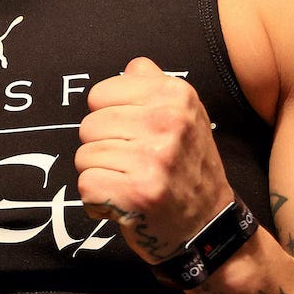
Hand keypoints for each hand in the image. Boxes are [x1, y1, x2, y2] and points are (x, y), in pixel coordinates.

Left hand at [76, 57, 236, 261]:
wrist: (209, 227)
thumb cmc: (187, 168)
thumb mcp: (185, 117)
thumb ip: (155, 86)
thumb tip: (132, 66)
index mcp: (176, 95)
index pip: (98, 94)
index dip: (108, 118)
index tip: (133, 136)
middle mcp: (168, 123)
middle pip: (88, 125)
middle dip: (102, 148)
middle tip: (132, 165)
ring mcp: (154, 159)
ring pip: (84, 156)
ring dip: (100, 174)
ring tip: (130, 183)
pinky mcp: (138, 193)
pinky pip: (86, 185)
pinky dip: (98, 200)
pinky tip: (124, 203)